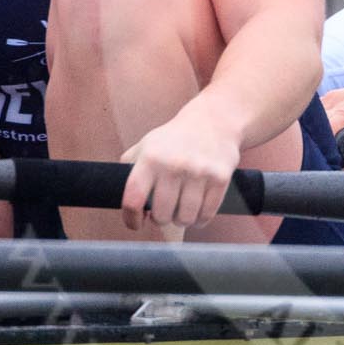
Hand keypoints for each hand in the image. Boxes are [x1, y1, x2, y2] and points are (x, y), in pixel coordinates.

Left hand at [120, 99, 242, 233]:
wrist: (214, 120)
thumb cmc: (174, 139)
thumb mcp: (146, 145)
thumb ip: (130, 169)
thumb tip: (124, 202)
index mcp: (150, 158)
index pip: (133, 199)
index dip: (131, 219)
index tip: (135, 224)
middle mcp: (173, 165)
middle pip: (161, 215)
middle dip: (161, 219)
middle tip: (163, 213)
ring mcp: (199, 172)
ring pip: (185, 218)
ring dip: (181, 221)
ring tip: (181, 212)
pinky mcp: (220, 178)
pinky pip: (207, 214)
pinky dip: (200, 220)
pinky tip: (197, 212)